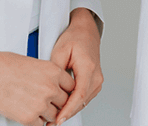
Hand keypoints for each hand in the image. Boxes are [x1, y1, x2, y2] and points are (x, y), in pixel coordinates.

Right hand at [0, 42, 73, 125]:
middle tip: (47, 102)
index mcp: (53, 72)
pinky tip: (27, 112)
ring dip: (46, 114)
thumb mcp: (34, 63)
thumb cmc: (5, 65)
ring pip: (54, 116)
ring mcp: (40, 104)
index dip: (65, 91)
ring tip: (34, 106)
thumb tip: (54, 85)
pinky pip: (40, 125)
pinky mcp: (29, 117)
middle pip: (65, 102)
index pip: (71, 87)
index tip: (60, 93)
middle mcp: (50, 88)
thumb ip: (48, 75)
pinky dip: (35, 121)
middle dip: (57, 103)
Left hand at [48, 8, 103, 123]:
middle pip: (81, 102)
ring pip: (83, 102)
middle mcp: (96, 76)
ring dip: (70, 111)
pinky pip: (84, 98)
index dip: (68, 109)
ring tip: (53, 119)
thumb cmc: (74, 38)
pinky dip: (73, 104)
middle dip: (66, 114)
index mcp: (88, 67)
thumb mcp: (59, 51)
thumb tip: (50, 89)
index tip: (58, 119)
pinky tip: (61, 109)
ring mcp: (97, 81)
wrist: (85, 31)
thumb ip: (56, 72)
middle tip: (51, 124)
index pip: (79, 94)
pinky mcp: (95, 83)